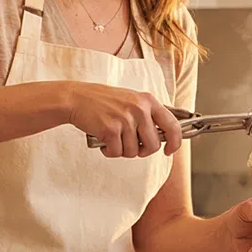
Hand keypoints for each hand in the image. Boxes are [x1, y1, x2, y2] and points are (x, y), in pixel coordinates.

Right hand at [66, 83, 181, 157]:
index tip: (169, 151)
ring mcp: (125, 120)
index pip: (172, 125)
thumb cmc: (103, 101)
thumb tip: (163, 137)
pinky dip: (109, 151)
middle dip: (142, 150)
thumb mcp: (131, 100)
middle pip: (153, 145)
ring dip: (122, 150)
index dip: (175, 142)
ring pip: (133, 152)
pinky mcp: (111, 130)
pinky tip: (103, 140)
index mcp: (148, 101)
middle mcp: (139, 109)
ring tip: (113, 137)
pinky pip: (117, 153)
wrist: (76, 98)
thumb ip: (147, 115)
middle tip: (130, 145)